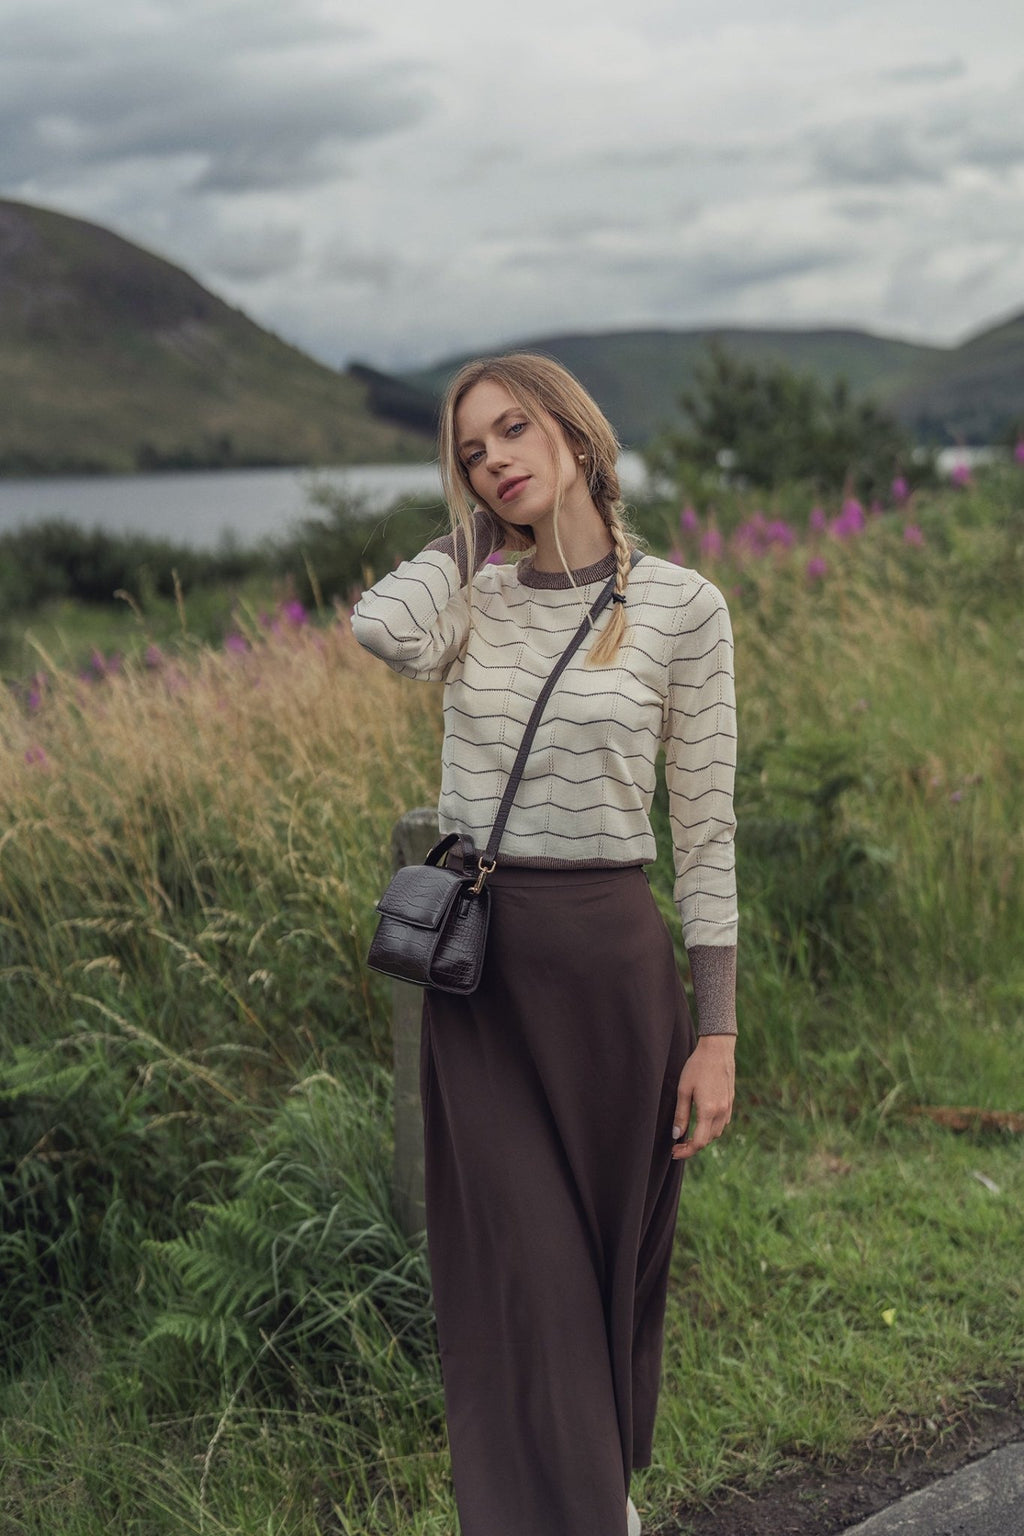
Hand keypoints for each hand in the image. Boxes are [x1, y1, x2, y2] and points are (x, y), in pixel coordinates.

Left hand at [671, 1035, 734, 1160]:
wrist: (717, 1050)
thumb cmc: (697, 1067)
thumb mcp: (683, 1090)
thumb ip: (681, 1114)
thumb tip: (677, 1135)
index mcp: (708, 1111)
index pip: (699, 1142)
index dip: (686, 1151)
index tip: (674, 1152)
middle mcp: (721, 1112)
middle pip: (708, 1140)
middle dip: (693, 1146)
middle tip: (677, 1146)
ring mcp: (728, 1107)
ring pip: (717, 1132)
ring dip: (703, 1137)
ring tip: (688, 1136)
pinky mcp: (731, 1101)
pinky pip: (722, 1122)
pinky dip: (712, 1128)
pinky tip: (702, 1123)